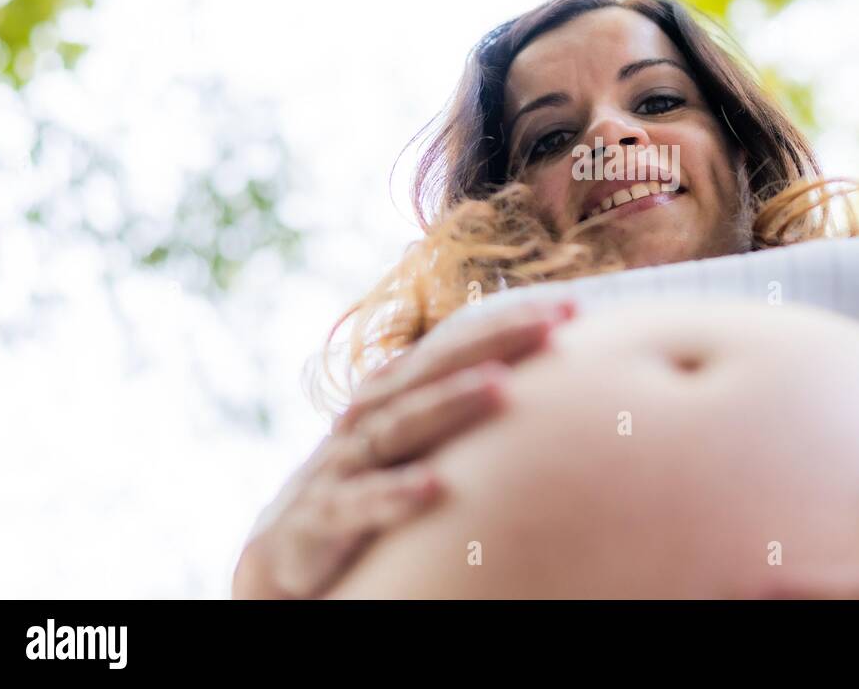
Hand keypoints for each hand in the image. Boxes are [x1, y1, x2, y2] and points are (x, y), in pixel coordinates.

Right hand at [231, 298, 576, 598]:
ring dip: (449, 404)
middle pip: (433, 370)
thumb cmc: (368, 488)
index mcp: (395, 395)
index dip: (510, 323)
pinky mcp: (319, 516)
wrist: (285, 551)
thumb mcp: (414, 446)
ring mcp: (342, 465)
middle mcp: (369, 418)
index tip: (573, 306)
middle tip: (552, 323)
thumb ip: (461, 413)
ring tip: (500, 386)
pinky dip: (393, 494)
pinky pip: (357, 504)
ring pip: (399, 427)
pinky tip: (432, 486)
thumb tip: (543, 386)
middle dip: (494, 343)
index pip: (457, 347)